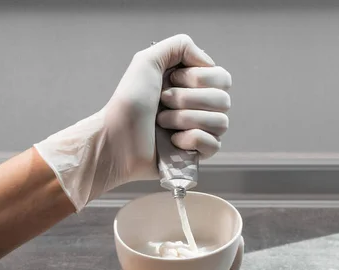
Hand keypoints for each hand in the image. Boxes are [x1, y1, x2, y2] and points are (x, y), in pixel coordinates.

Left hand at [34, 34, 231, 210]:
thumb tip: (208, 61)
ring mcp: (200, 131)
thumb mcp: (147, 60)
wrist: (115, 137)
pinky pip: (214, 145)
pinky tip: (172, 141)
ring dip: (185, 119)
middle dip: (187, 99)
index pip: (223, 78)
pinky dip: (191, 140)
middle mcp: (200, 107)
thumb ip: (180, 46)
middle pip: (223, 100)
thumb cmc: (128, 102)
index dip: (198, 78)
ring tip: (162, 122)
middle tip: (162, 102)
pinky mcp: (196, 154)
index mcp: (193, 85)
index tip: (171, 80)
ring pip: (220, 123)